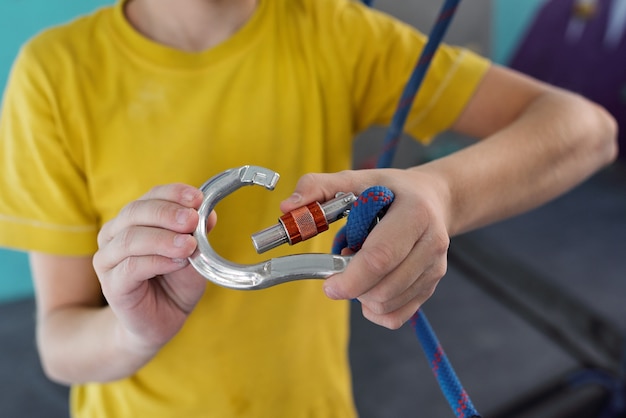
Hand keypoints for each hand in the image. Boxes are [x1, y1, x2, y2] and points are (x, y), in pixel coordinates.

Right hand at [93, 183, 215, 352]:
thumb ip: (198, 234)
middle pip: (135, 212)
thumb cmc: (176, 284)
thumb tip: (209, 213)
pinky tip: (177, 262)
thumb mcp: (195, 255)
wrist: (161, 321)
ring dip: (163, 239)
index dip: (173, 193)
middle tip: (191, 220)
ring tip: (189, 246)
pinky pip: (131, 266)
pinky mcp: (111, 284)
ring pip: (130, 238)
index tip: (197, 198)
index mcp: (135, 220)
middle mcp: (115, 234)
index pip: (150, 196)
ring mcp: (108, 259)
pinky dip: (157, 261)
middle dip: (167, 213)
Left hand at [280, 168, 450, 329]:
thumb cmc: (391, 190)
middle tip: (342, 267)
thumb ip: (319, 187)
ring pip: (387, 305)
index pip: (380, 257)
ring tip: (361, 267)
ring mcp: (436, 268)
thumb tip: (288, 207)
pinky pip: (396, 317)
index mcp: (414, 213)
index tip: (329, 284)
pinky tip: (372, 285)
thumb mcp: (356, 180)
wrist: (433, 199)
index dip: (349, 277)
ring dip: (363, 295)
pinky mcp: (432, 286)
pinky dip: (375, 309)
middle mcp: (432, 242)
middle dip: (353, 287)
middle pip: (384, 288)